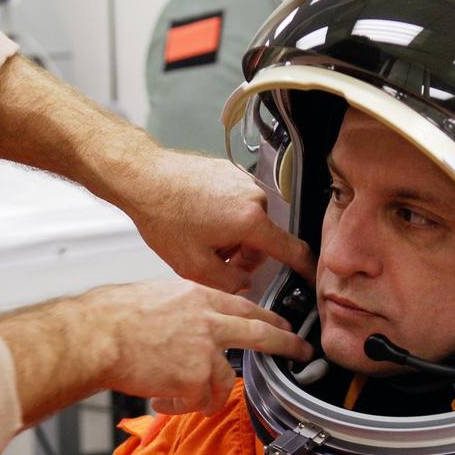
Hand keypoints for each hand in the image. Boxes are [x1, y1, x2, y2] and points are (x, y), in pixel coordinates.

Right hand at [80, 279, 312, 415]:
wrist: (97, 336)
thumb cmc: (111, 316)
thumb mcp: (155, 296)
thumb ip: (181, 310)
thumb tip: (186, 322)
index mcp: (198, 297)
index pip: (244, 306)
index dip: (266, 317)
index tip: (280, 323)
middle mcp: (208, 322)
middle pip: (261, 333)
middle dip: (286, 344)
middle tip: (300, 351)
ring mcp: (205, 352)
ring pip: (226, 380)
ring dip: (210, 395)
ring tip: (191, 401)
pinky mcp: (194, 379)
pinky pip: (198, 401)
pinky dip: (181, 406)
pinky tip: (162, 401)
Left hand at [126, 150, 314, 292]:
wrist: (143, 177)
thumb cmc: (163, 214)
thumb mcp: (193, 266)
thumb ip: (227, 283)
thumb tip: (242, 283)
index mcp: (251, 220)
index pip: (291, 249)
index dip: (304, 268)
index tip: (311, 276)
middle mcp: (253, 196)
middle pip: (262, 239)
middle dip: (242, 254)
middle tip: (213, 258)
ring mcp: (242, 180)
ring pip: (248, 222)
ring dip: (231, 235)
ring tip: (199, 235)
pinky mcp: (229, 171)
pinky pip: (236, 203)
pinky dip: (223, 215)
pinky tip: (196, 218)